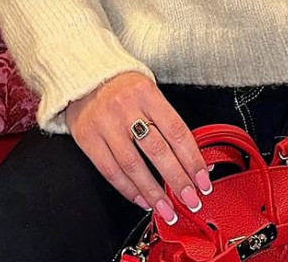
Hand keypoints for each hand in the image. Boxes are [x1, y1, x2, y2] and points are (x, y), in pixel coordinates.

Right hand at [64, 72, 212, 224]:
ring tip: (167, 209)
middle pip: (157, 151)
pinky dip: (128, 190)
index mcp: (146, 94)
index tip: (203, 179)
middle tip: (190, 200)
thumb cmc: (122, 87)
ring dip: (153, 193)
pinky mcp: (88, 139)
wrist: (84, 78)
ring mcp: (105, 124)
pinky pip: (111, 171)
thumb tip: (190, 156)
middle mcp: (126, 108)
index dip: (192, 159)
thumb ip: (166, 121)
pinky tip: (142, 199)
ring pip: (133, 166)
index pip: (176, 131)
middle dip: (177, 181)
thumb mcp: (148, 92)